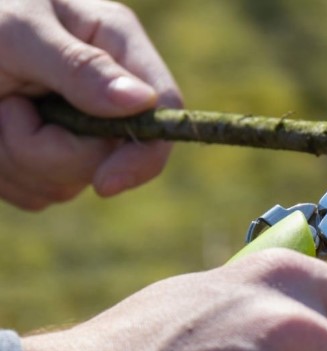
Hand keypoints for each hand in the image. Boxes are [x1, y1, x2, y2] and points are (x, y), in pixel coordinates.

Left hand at [0, 0, 181, 209]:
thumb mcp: (21, 32)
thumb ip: (80, 67)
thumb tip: (143, 102)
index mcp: (117, 47)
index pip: (163, 109)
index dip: (143, 154)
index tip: (105, 183)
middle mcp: (109, 96)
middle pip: (108, 160)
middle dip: (50, 148)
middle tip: (7, 105)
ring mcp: (81, 133)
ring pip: (69, 184)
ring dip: (17, 158)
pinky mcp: (50, 161)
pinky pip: (38, 194)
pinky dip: (4, 172)